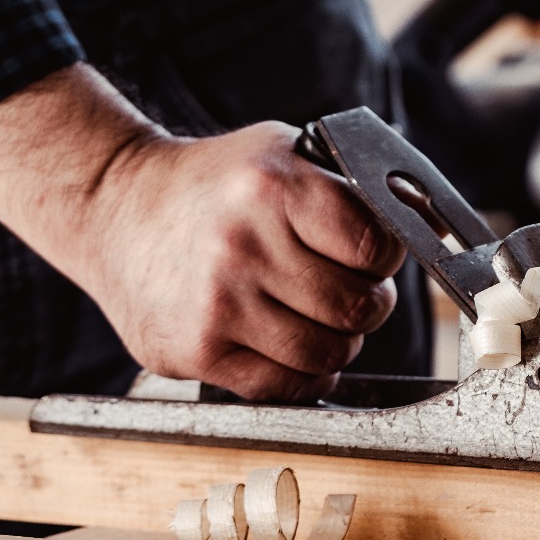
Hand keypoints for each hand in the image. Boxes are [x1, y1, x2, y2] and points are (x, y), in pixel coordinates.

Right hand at [0, 65, 404, 400]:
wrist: (117, 210)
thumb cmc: (216, 184)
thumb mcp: (279, 152)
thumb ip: (344, 184)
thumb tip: (422, 222)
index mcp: (273, 187)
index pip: (375, 245)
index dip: (387, 255)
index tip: (375, 254)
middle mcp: (242, 247)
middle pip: (358, 307)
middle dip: (368, 302)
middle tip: (351, 289)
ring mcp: (216, 305)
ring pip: (327, 353)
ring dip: (339, 341)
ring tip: (320, 316)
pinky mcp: (194, 352)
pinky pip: (282, 387)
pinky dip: (303, 374)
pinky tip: (292, 345)